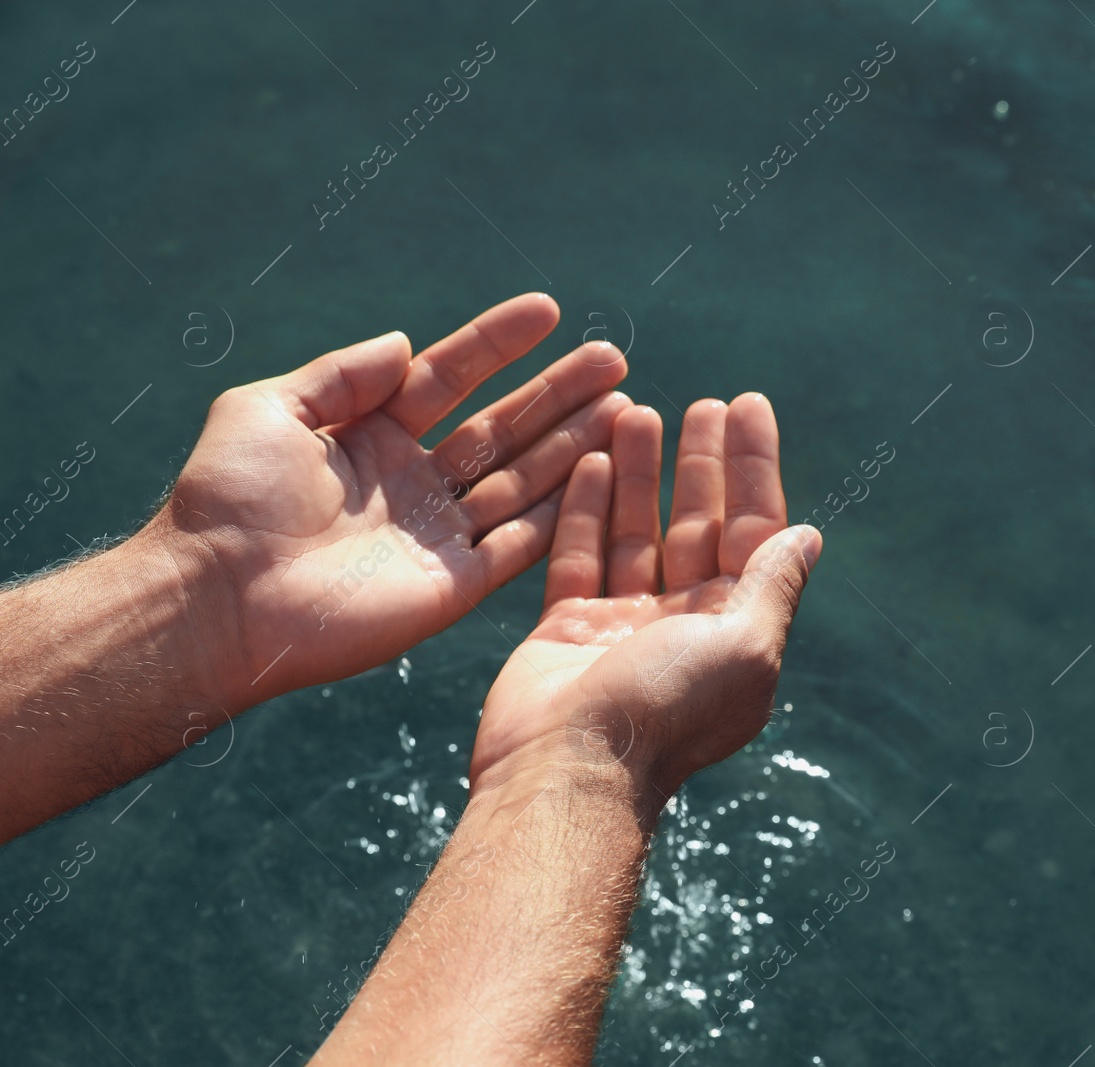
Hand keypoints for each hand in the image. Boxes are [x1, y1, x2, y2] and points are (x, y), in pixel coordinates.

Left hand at [159, 293, 629, 706]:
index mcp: (371, 436)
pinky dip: (564, 510)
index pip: (450, 376)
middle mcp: (413, 482)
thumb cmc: (228, 500)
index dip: (498, 342)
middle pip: (502, 426)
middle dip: (558, 392)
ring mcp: (438, 534)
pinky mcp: (454, 585)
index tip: (547, 310)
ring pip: (524, 478)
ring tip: (625, 406)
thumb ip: (341, 375)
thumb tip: (405, 344)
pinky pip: (521, 543)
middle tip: (613, 359)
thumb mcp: (268, 409)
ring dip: (574, 443)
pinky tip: (604, 473)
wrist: (217, 599)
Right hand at [469, 394, 821, 809]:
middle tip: (701, 405)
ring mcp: (625, 625)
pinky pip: (581, 555)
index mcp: (736, 630)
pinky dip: (587, 508)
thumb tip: (810, 535)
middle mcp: (685, 624)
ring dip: (641, 473)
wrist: (568, 769)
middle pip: (699, 526)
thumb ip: (773, 584)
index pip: (754, 531)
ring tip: (638, 411)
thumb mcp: (743, 644)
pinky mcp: (568, 627)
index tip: (748, 408)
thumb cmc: (665, 709)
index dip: (754, 468)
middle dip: (702, 464)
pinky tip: (593, 459)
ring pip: (638, 533)